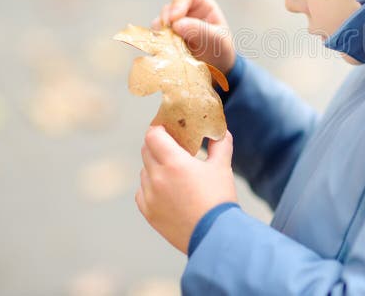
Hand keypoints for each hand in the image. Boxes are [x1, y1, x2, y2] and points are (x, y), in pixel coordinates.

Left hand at [135, 125, 237, 254]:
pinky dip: (151, 186)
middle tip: (171, 145)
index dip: (158, 128)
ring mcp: (150, 196)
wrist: (214, 236)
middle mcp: (157, 177)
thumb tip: (220, 131)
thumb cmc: (219, 199)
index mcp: (174, 162)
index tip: (167, 127)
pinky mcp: (148, 212)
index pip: (152, 135)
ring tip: (172, 171)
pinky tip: (165, 189)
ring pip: (144, 172)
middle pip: (146, 150)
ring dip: (154, 166)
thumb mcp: (222, 167)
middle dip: (157, 144)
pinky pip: (142, 192)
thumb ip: (220, 144)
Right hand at [152, 0, 236, 75]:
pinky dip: (159, 45)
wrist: (217, 68)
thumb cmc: (221, 49)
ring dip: (163, 36)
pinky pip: (154, 39)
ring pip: (158, 24)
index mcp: (199, 3)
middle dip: (168, 23)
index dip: (177, 2)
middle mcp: (183, 12)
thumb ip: (201, 30)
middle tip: (173, 37)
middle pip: (167, 9)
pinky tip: (169, 53)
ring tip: (175, 48)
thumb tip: (176, 24)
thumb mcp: (218, 40)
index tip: (175, 19)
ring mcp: (172, 26)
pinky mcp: (164, 40)